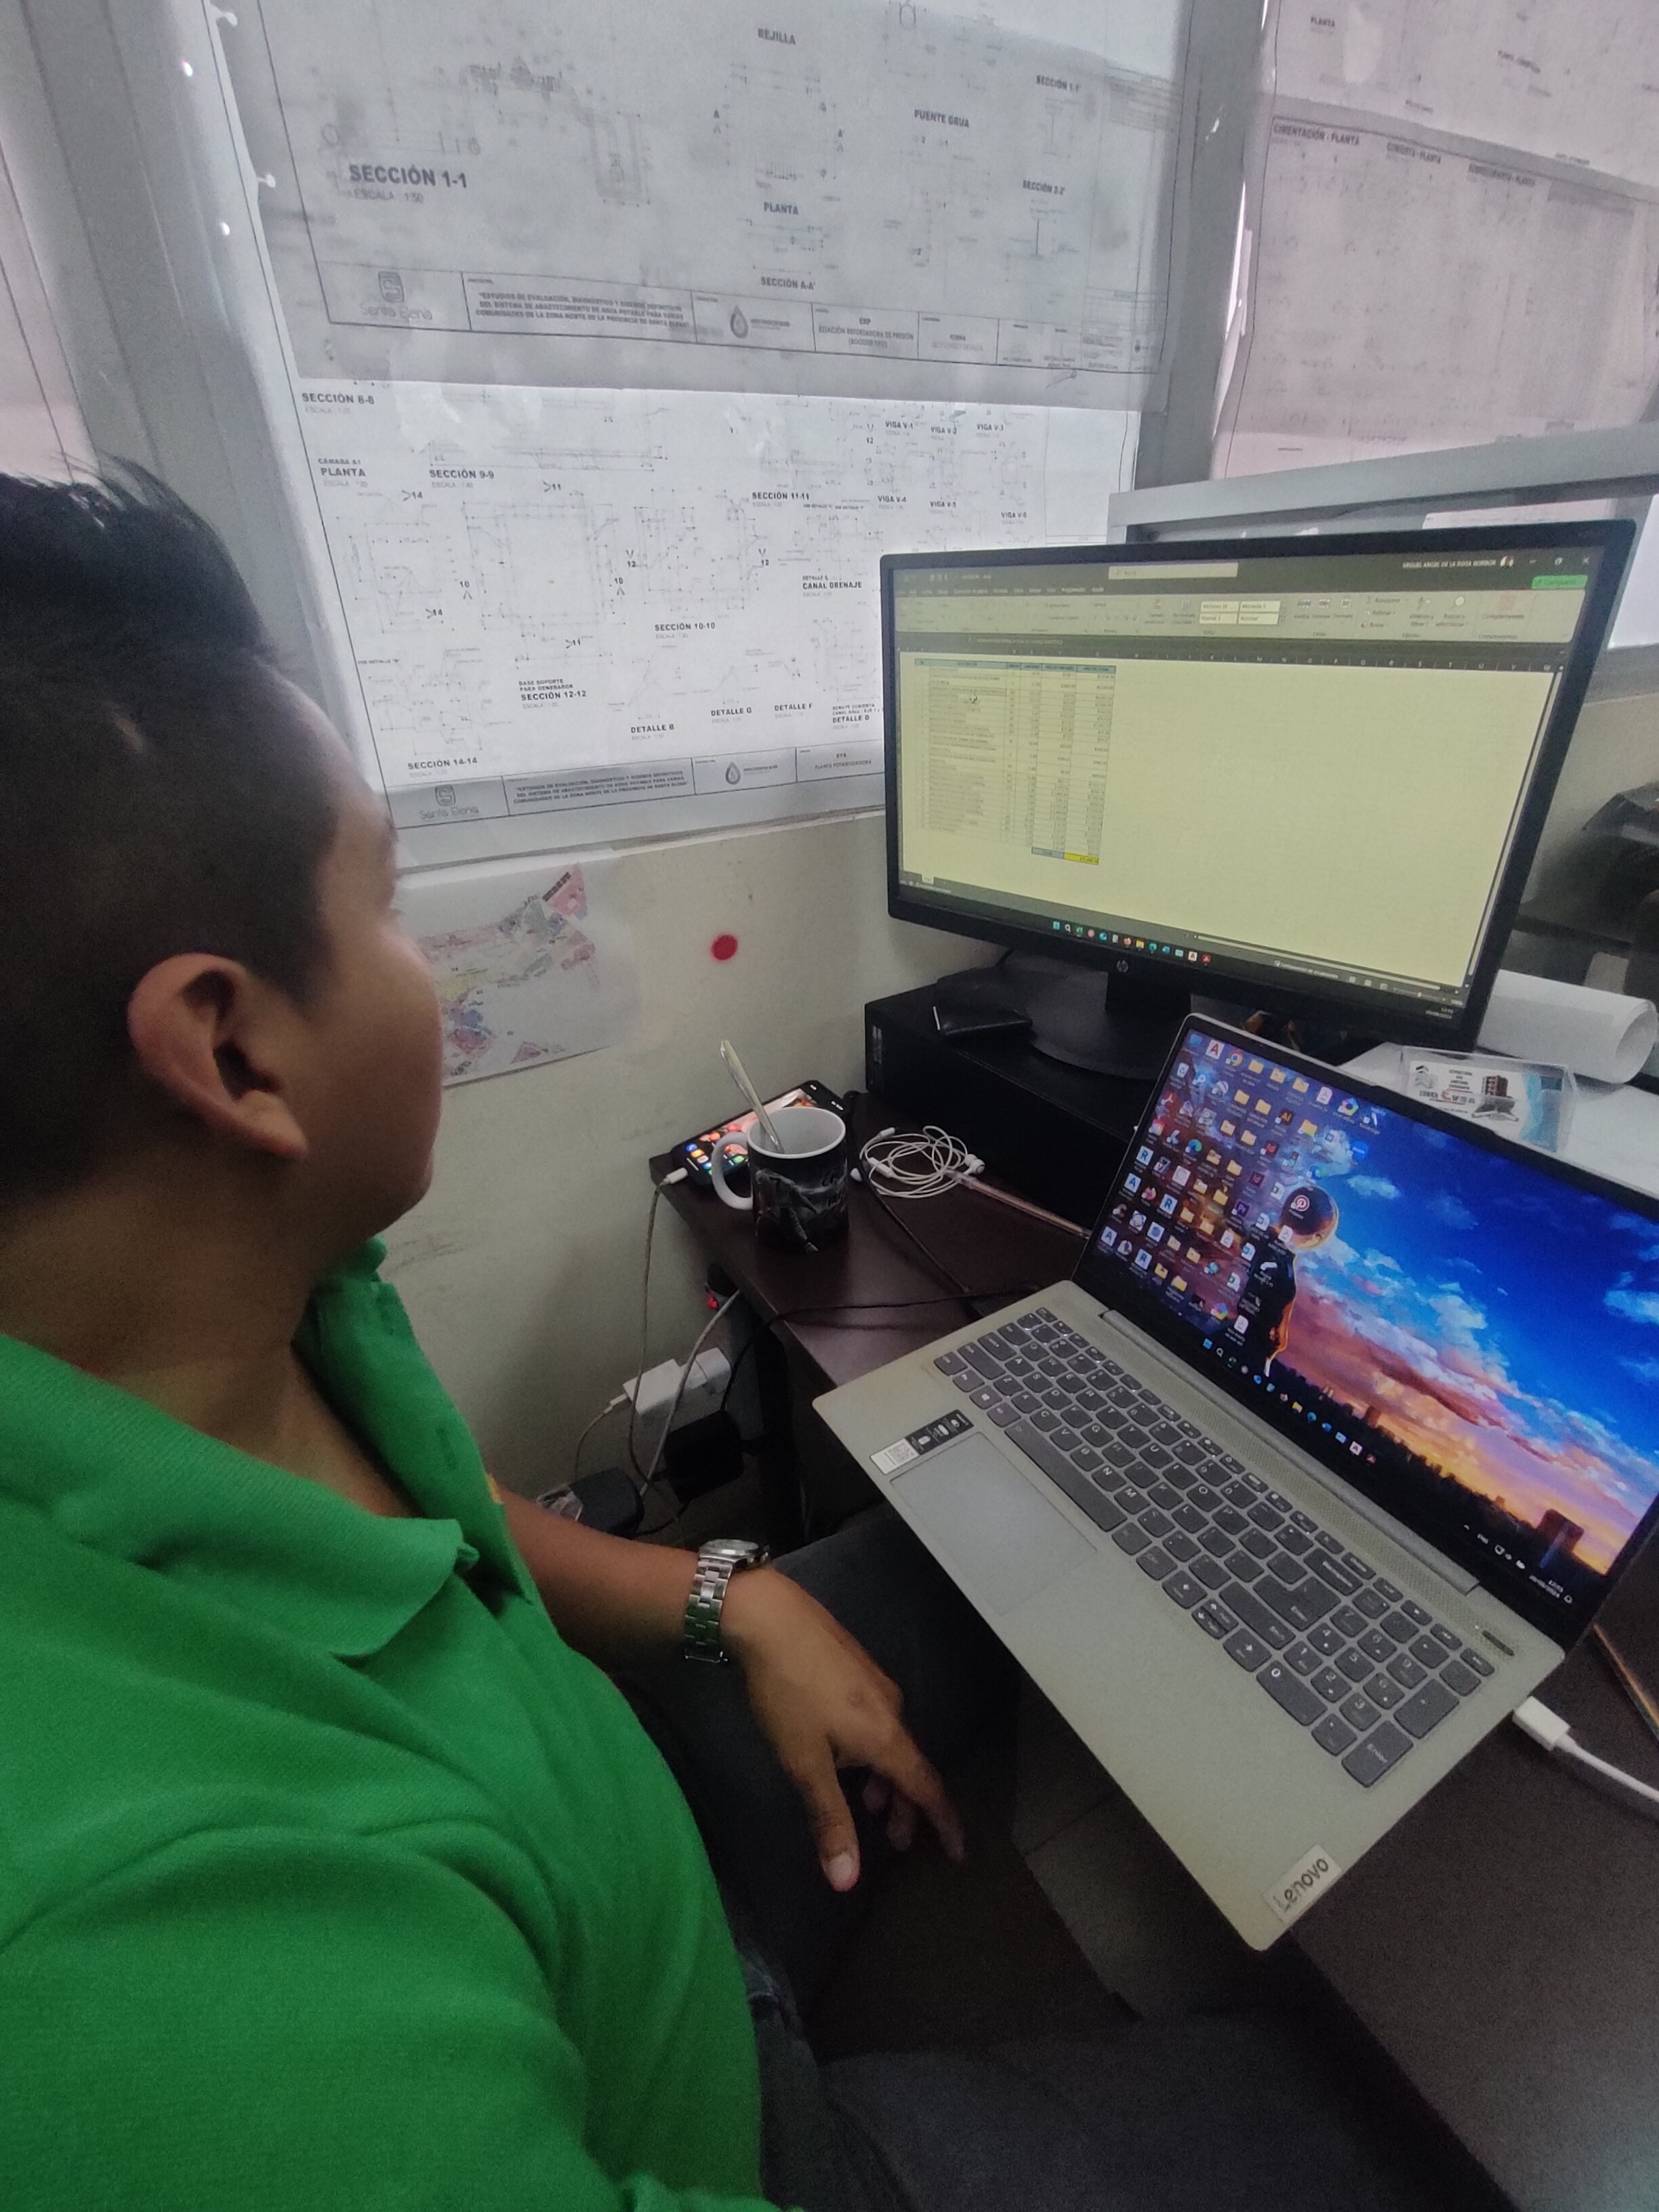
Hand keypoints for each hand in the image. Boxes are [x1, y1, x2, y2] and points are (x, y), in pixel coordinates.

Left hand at [719, 1567, 965, 1892]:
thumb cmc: (788, 1693)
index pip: (927, 1789)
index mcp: (886, 1737)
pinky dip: (874, 1752)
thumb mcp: (804, 1763)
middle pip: (911, 1768)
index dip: (944, 1824)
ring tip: (866, 1801)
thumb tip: (848, 1881)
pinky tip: (845, 1753)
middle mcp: (892, 1709)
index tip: (957, 1853)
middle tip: (893, 1839)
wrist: (770, 1617)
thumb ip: (830, 1819)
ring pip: (893, 1744)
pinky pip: (880, 1722)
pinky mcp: (859, 1669)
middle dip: (906, 1808)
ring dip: (886, 1780)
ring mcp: (877, 1685)